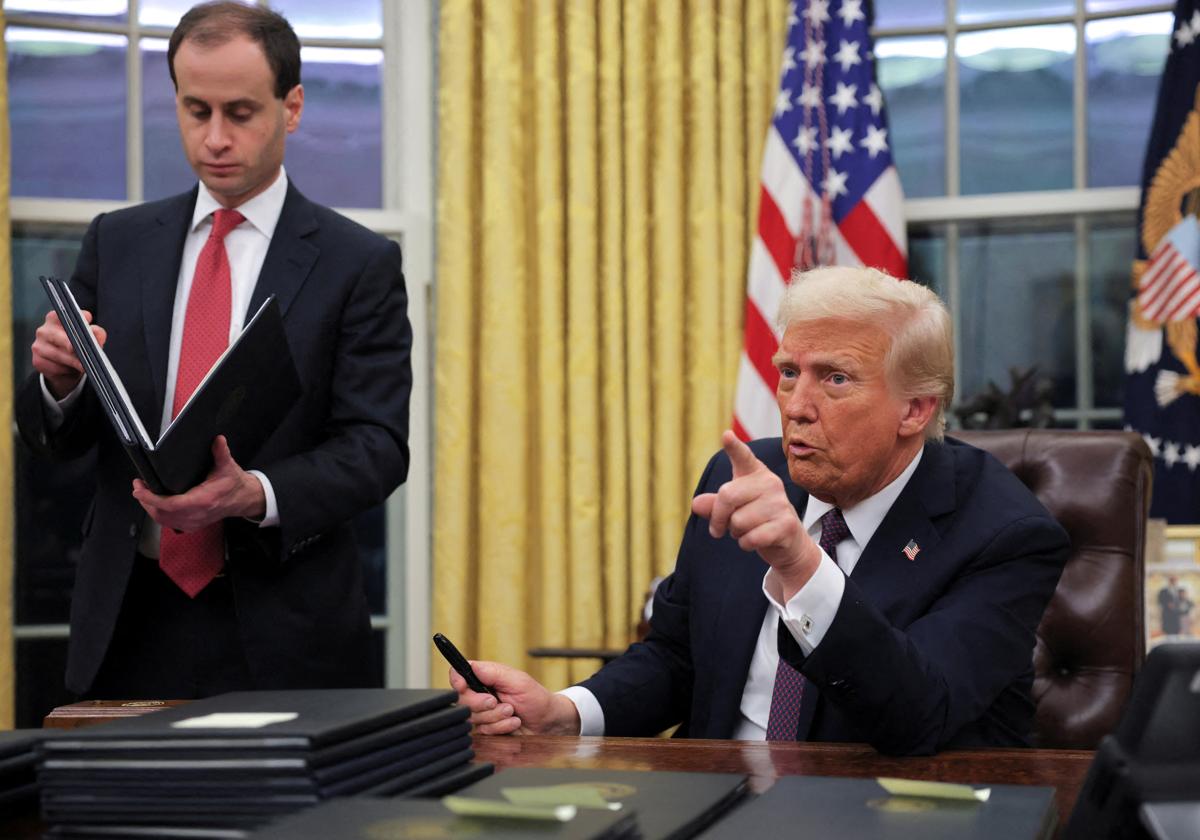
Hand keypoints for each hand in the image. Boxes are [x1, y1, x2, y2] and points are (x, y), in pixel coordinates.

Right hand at [32, 309, 106, 398]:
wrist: (64, 368)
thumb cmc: (79, 347)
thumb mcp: (90, 339)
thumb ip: (96, 333)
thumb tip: (95, 332)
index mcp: (56, 318)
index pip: (67, 315)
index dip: (80, 322)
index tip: (89, 330)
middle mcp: (44, 329)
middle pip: (61, 337)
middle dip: (74, 346)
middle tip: (85, 354)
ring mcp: (38, 345)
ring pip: (58, 354)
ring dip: (73, 362)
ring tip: (84, 366)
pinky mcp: (37, 361)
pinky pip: (54, 367)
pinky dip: (66, 370)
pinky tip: (70, 370)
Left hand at [131, 436, 265, 530]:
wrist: (242, 499)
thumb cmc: (233, 484)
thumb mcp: (228, 466)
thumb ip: (221, 452)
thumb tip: (218, 440)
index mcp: (204, 500)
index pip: (171, 504)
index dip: (152, 498)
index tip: (139, 489)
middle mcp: (197, 514)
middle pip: (162, 513)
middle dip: (146, 501)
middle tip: (138, 486)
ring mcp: (194, 522)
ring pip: (163, 520)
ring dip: (150, 508)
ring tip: (143, 494)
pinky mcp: (192, 525)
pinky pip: (169, 524)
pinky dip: (158, 515)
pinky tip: (154, 505)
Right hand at [449, 660, 580, 735]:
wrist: (547, 723)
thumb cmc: (536, 698)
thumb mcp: (519, 681)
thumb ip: (494, 673)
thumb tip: (471, 664)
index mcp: (485, 678)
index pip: (459, 675)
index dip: (457, 681)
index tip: (463, 686)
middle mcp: (480, 695)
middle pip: (462, 700)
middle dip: (481, 704)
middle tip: (497, 702)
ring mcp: (483, 714)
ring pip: (473, 718)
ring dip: (496, 717)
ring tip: (513, 713)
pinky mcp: (487, 730)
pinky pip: (484, 732)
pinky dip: (500, 728)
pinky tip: (512, 724)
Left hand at [691, 431, 821, 598]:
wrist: (788, 543)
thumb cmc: (756, 520)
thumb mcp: (732, 509)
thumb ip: (714, 505)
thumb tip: (696, 504)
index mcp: (755, 473)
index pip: (743, 457)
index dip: (734, 447)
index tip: (726, 436)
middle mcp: (770, 483)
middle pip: (727, 496)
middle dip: (717, 518)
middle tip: (717, 529)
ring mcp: (780, 503)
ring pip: (738, 521)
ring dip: (736, 533)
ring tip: (748, 530)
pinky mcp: (786, 524)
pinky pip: (751, 538)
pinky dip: (746, 544)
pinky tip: (756, 541)